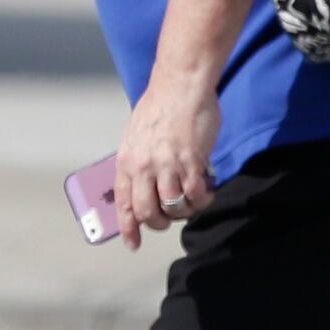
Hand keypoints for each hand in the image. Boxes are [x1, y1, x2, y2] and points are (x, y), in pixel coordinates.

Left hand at [111, 73, 219, 249]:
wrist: (181, 85)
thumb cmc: (161, 108)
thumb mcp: (136, 136)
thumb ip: (138, 162)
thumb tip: (145, 187)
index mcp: (126, 161)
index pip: (123, 203)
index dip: (128, 228)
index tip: (133, 244)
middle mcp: (143, 166)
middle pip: (147, 212)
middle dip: (160, 223)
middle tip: (171, 217)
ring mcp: (167, 165)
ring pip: (173, 207)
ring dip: (184, 211)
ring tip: (192, 201)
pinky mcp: (191, 161)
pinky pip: (195, 195)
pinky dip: (202, 200)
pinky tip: (207, 192)